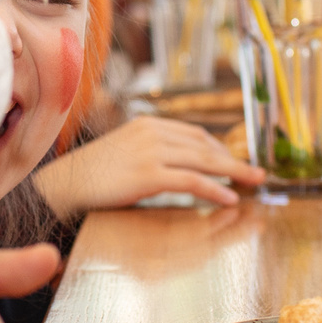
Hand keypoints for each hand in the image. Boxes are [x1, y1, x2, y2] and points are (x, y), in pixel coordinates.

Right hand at [37, 117, 265, 213]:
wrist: (64, 185)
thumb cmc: (93, 175)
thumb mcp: (125, 152)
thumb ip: (152, 152)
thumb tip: (178, 166)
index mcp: (148, 124)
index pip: (194, 134)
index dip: (220, 148)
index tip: (235, 161)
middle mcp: (152, 132)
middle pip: (205, 145)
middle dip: (234, 160)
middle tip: (257, 172)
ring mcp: (151, 152)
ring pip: (203, 161)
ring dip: (233, 173)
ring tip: (252, 183)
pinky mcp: (149, 174)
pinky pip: (191, 181)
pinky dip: (214, 189)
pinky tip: (229, 198)